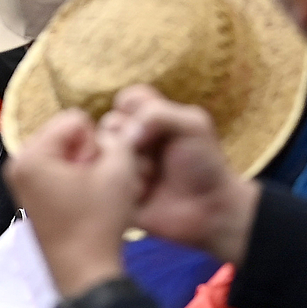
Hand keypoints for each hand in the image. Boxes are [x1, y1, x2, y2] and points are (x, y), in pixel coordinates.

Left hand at [4, 109, 138, 297]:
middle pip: (64, 134)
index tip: (95, 170)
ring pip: (63, 152)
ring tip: (88, 192)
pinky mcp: (29, 194)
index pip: (73, 119)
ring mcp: (20, 181)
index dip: (95, 141)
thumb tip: (108, 130)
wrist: (83, 269)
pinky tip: (82, 199)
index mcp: (30, 156)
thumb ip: (117, 137)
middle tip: (92, 181)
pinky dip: (73, 177)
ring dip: (82, 165)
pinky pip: (56, 169)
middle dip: (85, 151)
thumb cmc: (97, 223)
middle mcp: (17, 165)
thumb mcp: (119, 169)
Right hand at [104, 84, 259, 263]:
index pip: (126, 98)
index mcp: (151, 118)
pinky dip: (119, 185)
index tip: (151, 126)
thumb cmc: (204, 164)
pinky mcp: (113, 188)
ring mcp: (121, 164)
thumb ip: (158, 114)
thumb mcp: (193, 125)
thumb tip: (125, 133)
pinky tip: (140, 195)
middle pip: (108, 125)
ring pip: (100, 153)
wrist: (207, 209)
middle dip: (129, 140)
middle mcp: (132, 138)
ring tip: (149, 179)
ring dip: (127, 165)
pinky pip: (99, 181)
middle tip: (153, 157)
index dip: (134, 109)